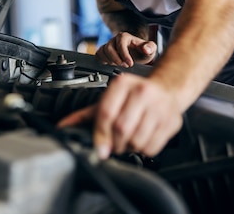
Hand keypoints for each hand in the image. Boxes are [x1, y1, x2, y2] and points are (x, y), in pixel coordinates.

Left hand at [57, 72, 183, 158]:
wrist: (166, 89)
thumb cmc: (133, 95)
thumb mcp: (109, 99)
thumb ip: (85, 115)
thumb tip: (62, 127)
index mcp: (123, 84)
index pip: (106, 113)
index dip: (100, 134)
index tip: (99, 149)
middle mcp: (142, 92)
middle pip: (121, 129)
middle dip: (114, 144)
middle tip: (114, 144)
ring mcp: (159, 107)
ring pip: (136, 141)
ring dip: (129, 148)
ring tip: (128, 140)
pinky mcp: (171, 122)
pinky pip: (152, 147)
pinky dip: (143, 150)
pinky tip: (142, 139)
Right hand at [96, 32, 156, 67]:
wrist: (137, 55)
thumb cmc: (143, 52)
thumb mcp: (150, 49)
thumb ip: (150, 47)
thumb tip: (146, 49)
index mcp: (124, 36)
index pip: (120, 44)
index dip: (124, 55)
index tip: (130, 64)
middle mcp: (114, 40)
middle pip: (109, 48)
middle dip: (117, 59)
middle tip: (125, 65)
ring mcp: (108, 45)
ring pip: (102, 52)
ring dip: (110, 61)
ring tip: (120, 64)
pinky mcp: (104, 52)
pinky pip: (98, 55)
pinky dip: (103, 61)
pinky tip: (112, 64)